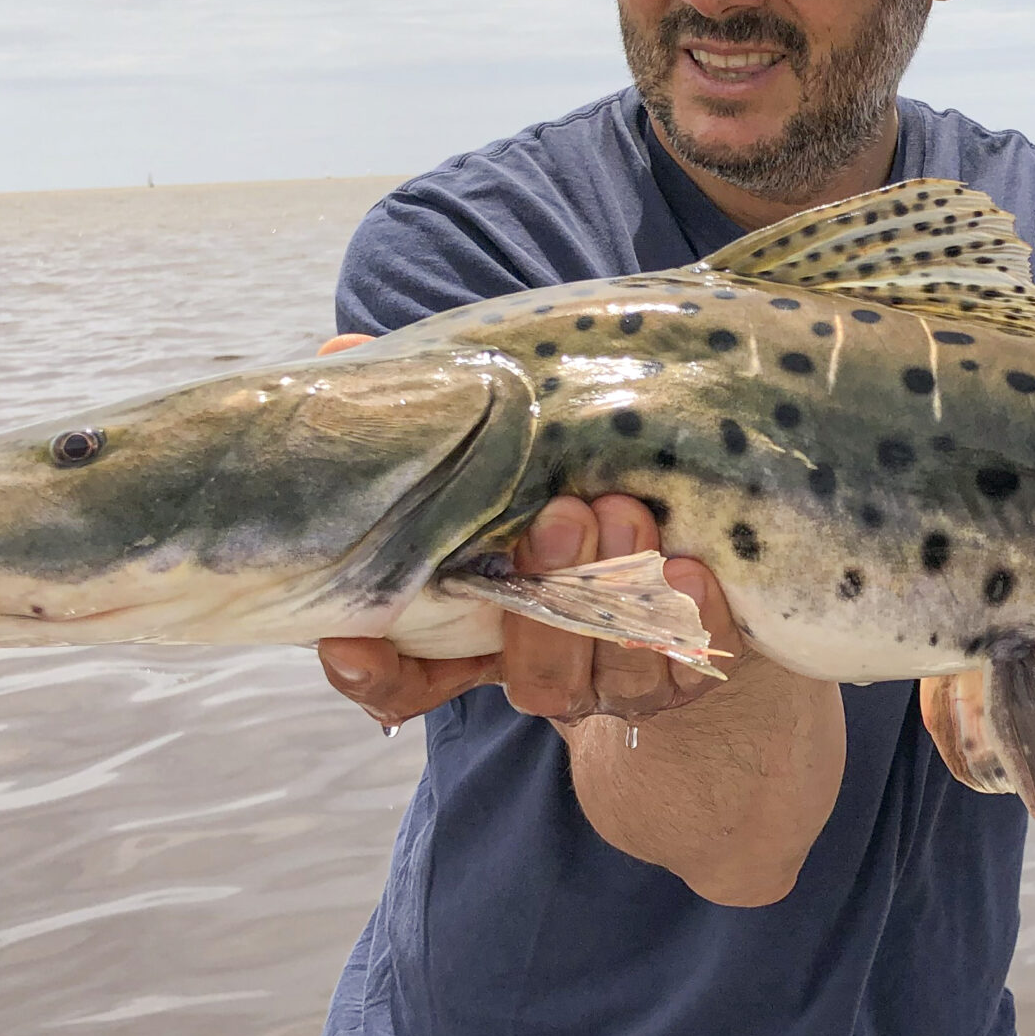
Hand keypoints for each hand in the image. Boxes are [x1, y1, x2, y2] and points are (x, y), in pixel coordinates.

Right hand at [310, 335, 745, 729]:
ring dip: (620, 597)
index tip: (353, 640)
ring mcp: (618, 681)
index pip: (405, 684)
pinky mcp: (688, 674)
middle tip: (562, 515)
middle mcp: (545, 670)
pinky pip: (690, 663)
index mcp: (475, 636)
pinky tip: (690, 569)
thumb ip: (425, 420)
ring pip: (614, 672)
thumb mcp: (493, 453)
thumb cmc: (560, 482)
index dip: (374, 672)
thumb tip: (344, 352)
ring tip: (628, 514)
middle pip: (535, 676)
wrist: (688, 531)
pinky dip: (690, 617)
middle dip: (548, 606)